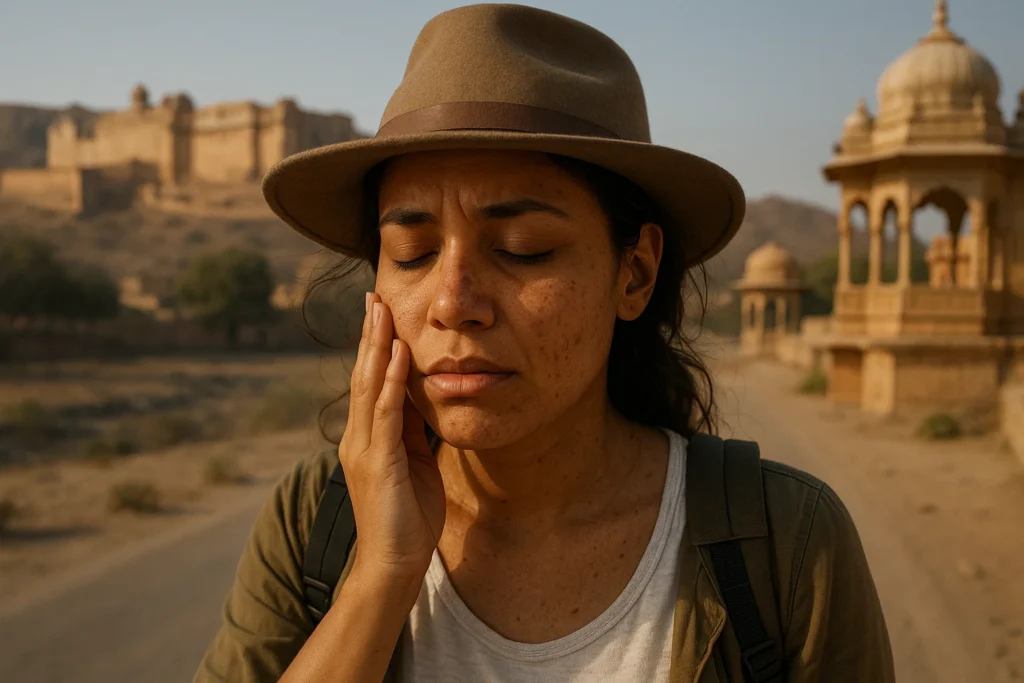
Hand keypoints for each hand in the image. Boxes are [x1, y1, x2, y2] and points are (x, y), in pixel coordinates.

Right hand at [338, 292, 445, 582]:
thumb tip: (420, 400)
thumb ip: (412, 432)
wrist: (393, 564)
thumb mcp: (414, 465)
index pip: (370, 382)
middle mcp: (358, 437)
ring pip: (370, 386)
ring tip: (382, 311)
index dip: (376, 346)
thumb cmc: (408, 519)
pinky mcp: (378, 462)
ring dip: (378, 346)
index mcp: (367, 438)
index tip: (381, 313)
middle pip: (363, 374)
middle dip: (370, 334)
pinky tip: (400, 354)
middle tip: (374, 297)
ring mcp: (365, 448)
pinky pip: (386, 413)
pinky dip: (393, 381)